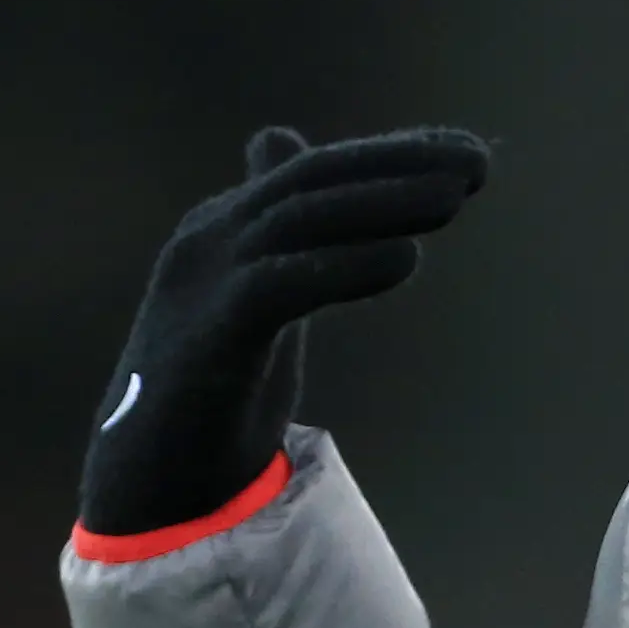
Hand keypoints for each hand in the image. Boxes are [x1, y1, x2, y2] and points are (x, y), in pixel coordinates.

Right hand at [77, 125, 490, 535]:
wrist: (149, 477)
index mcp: (225, 229)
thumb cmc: (210, 388)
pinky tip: (404, 260)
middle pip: (311, 181)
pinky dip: (344, 266)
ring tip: (455, 199)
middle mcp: (209, 241)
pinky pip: (278, 285)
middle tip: (478, 160)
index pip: (314, 172)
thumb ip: (290, 245)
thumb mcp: (257, 302)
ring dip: (383, 204)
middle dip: (398, 165)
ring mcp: (201, 285)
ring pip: (299, 220)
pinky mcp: (205, 339)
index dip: (391, 155)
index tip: (466, 150)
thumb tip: (291, 164)